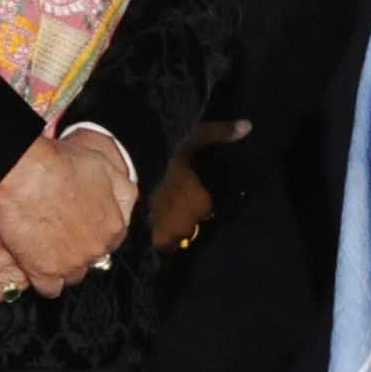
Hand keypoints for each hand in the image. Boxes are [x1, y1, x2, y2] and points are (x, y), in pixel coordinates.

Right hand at [0, 134, 132, 297]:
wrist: (25, 173)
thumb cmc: (63, 164)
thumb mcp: (106, 167)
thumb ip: (122, 190)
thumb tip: (127, 203)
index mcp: (114, 227)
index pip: (111, 241)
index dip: (94, 233)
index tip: (81, 227)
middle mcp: (96, 250)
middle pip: (91, 260)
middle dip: (79, 250)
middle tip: (61, 235)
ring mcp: (70, 264)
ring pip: (72, 276)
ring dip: (63, 266)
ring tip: (47, 249)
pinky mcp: (43, 272)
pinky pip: (49, 289)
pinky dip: (43, 280)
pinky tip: (36, 266)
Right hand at [148, 119, 251, 253]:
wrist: (122, 171)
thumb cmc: (161, 155)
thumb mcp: (192, 138)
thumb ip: (219, 134)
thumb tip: (248, 126)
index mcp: (200, 202)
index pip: (203, 208)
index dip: (193, 199)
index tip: (182, 189)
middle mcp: (185, 224)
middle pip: (187, 226)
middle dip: (180, 217)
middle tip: (166, 201)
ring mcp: (164, 235)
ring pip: (171, 239)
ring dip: (165, 230)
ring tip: (153, 214)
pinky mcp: (144, 241)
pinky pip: (153, 245)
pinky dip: (150, 237)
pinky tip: (141, 224)